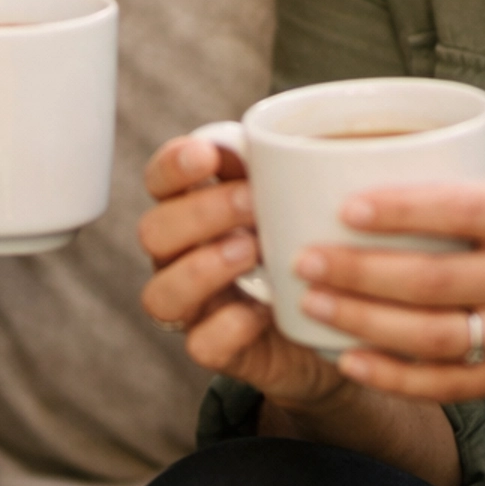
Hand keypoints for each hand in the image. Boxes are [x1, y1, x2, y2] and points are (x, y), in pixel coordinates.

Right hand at [139, 135, 346, 417]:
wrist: (331, 323)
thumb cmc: (304, 245)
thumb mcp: (296, 200)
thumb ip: (282, 170)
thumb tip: (284, 136)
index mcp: (194, 209)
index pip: (159, 180)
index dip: (172, 165)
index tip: (207, 154)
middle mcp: (180, 257)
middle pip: (153, 232)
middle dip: (199, 213)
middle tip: (251, 201)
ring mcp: (194, 307)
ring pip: (160, 293)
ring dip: (203, 267)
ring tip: (251, 251)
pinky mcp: (218, 349)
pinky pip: (201, 344)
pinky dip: (229, 325)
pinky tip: (263, 309)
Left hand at [293, 154, 484, 404]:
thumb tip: (407, 157)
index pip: (459, 211)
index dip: (399, 210)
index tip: (345, 205)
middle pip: (431, 281)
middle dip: (358, 273)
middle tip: (302, 259)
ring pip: (431, 337)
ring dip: (363, 323)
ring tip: (312, 304)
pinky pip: (448, 384)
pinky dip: (395, 377)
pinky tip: (351, 360)